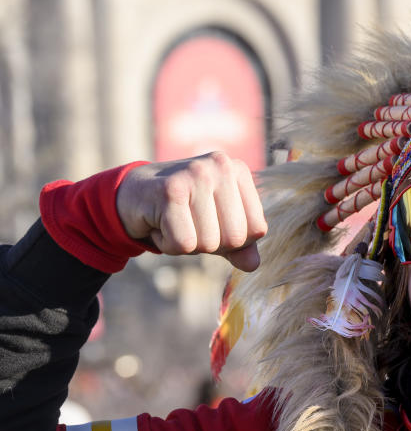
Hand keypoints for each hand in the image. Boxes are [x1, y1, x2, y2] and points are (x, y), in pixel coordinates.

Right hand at [116, 152, 267, 271]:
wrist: (132, 195)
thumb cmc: (183, 211)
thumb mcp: (218, 226)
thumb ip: (241, 245)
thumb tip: (253, 264)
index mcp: (238, 171)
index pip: (258, 229)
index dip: (235, 242)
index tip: (212, 224)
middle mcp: (221, 166)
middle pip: (235, 238)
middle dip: (211, 245)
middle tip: (190, 224)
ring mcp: (196, 174)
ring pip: (208, 243)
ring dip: (187, 245)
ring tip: (174, 222)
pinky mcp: (170, 190)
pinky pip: (184, 243)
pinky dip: (168, 245)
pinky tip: (160, 224)